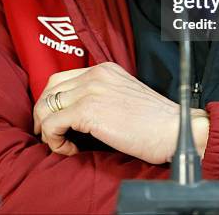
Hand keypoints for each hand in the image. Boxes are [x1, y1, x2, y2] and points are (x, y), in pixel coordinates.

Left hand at [33, 62, 208, 163]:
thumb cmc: (155, 121)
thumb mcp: (124, 96)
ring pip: (46, 106)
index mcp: (104, 69)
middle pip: (50, 89)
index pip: (61, 78)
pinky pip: (53, 124)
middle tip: (50, 135)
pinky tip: (70, 150)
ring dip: (47, 129)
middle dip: (43, 114)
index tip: (55, 121)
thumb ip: (102, 96)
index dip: (52, 101)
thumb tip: (77, 114)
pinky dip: (54, 141)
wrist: (174, 128)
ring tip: (61, 144)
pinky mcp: (88, 110)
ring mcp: (91, 90)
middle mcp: (95, 74)